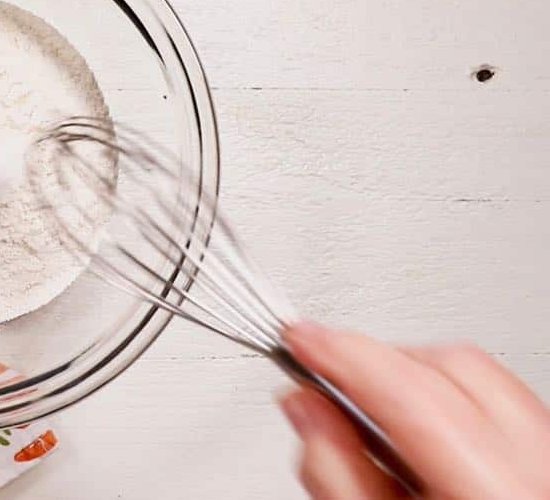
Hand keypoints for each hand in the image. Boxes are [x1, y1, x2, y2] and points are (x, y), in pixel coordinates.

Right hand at [279, 322, 549, 498]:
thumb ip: (335, 472)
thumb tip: (301, 402)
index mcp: (491, 490)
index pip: (410, 391)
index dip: (342, 353)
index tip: (296, 336)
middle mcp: (541, 465)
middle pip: (447, 364)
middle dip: (374, 359)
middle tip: (319, 371)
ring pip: (478, 368)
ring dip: (411, 370)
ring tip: (365, 402)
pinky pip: (505, 392)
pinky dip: (452, 390)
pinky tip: (417, 420)